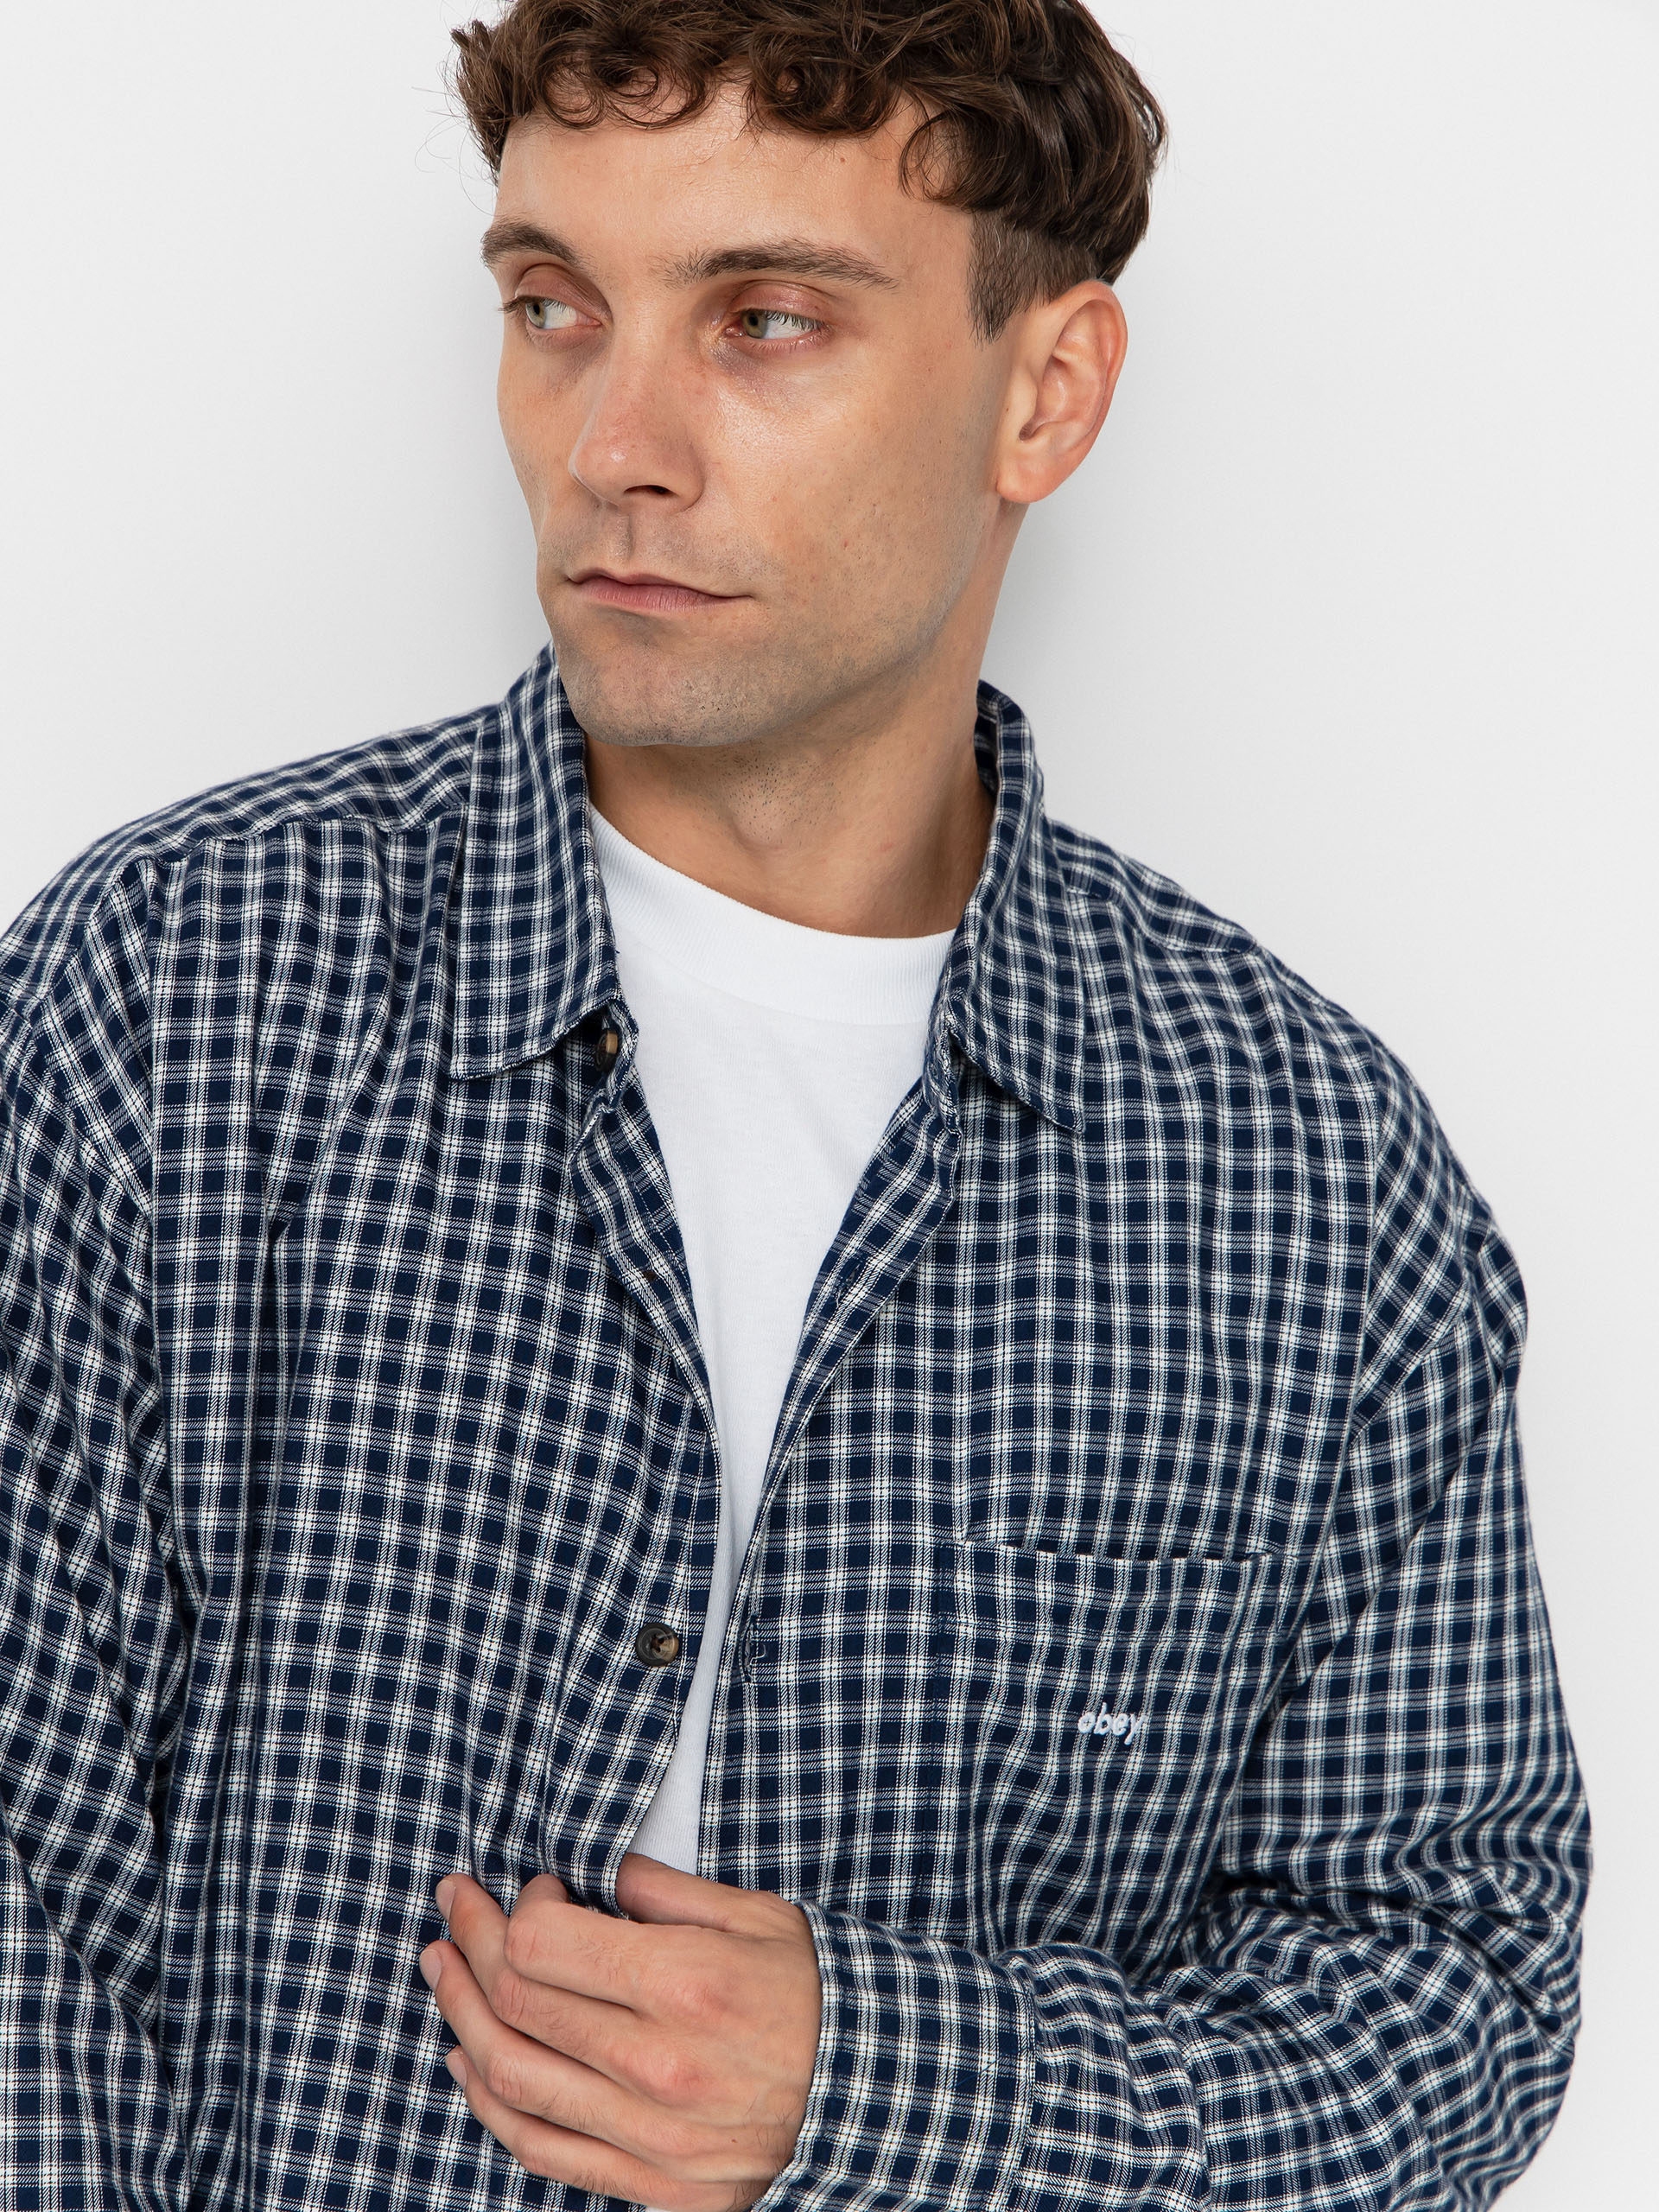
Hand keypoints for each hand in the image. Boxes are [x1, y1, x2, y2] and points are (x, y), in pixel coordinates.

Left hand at [419, 1853, 821, 2209]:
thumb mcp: (756, 1916)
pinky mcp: (650, 2185)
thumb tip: (602, 1879)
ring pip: (512, 2077)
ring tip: (443, 1972)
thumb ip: (667, 1892)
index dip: (516, 1909)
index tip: (534, 1890)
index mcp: (681, 1985)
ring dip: (461, 2017)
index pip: (542, 1946)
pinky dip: (491, 2104)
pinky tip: (469, 2063)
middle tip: (456, 1908)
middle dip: (471, 1943)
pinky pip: (542, 2147)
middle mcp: (654, 2064)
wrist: (871, 2096)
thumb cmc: (814, 1994)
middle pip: (516, 2004)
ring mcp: (647, 2134)